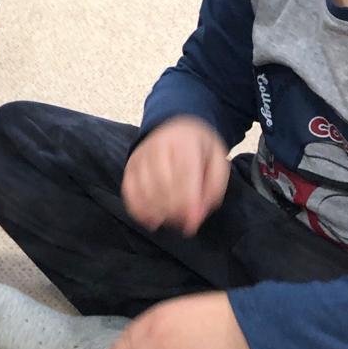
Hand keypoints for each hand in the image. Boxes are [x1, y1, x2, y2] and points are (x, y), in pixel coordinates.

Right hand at [122, 115, 229, 235]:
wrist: (175, 124)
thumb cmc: (200, 148)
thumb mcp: (218, 161)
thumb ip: (213, 189)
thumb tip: (196, 215)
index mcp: (184, 143)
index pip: (183, 175)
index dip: (187, 203)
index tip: (193, 224)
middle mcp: (158, 146)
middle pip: (162, 185)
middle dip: (174, 211)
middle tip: (185, 223)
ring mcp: (141, 156)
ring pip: (145, 191)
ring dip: (158, 212)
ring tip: (171, 221)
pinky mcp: (129, 165)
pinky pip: (129, 191)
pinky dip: (138, 209)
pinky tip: (151, 220)